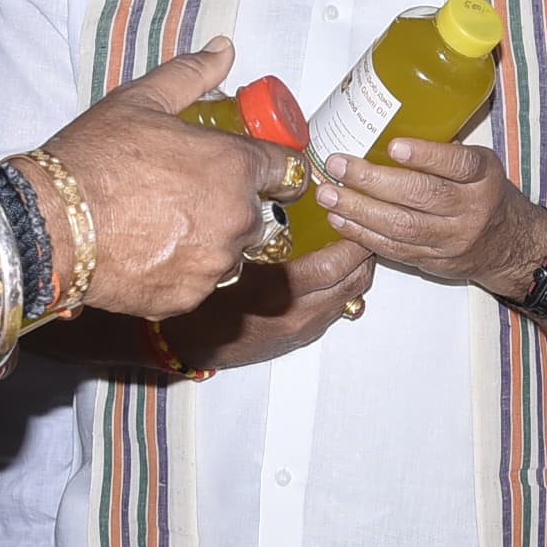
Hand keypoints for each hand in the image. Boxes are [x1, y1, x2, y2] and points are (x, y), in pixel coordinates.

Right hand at [38, 41, 300, 319]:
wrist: (51, 223)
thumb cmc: (94, 159)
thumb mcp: (142, 100)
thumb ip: (193, 75)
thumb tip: (225, 49)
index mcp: (234, 166)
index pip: (285, 171)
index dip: (269, 169)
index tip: (254, 171)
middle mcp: (236, 218)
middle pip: (254, 215)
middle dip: (227, 206)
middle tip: (180, 197)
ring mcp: (215, 263)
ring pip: (228, 253)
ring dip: (207, 242)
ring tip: (159, 226)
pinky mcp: (190, 297)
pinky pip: (199, 284)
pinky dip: (181, 272)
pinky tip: (146, 251)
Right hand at [159, 236, 377, 372]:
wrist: (182, 344)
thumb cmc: (196, 298)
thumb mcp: (226, 256)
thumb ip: (257, 232)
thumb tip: (283, 203)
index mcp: (282, 293)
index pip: (337, 264)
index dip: (353, 239)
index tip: (357, 216)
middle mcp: (299, 316)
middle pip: (353, 283)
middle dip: (364, 253)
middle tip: (362, 226)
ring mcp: (301, 330)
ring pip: (348, 298)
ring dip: (355, 271)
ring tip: (351, 244)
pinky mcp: (298, 338)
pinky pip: (334, 310)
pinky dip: (342, 288)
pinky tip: (332, 272)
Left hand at [314, 137, 546, 291]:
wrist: (511, 246)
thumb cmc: (487, 195)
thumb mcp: (480, 166)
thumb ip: (444, 154)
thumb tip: (385, 129)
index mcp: (484, 177)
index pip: (459, 164)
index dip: (427, 155)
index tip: (395, 145)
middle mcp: (471, 209)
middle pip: (421, 196)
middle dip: (373, 181)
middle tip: (339, 165)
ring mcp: (452, 239)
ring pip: (401, 226)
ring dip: (358, 210)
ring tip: (328, 193)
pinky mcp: (434, 261)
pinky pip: (394, 249)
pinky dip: (362, 234)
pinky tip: (340, 219)